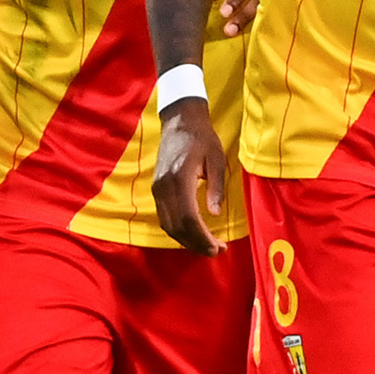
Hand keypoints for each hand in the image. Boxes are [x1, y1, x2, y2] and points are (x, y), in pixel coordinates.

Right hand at [153, 98, 227, 254]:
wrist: (180, 121)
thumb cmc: (202, 138)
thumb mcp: (217, 159)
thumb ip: (216, 187)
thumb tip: (215, 214)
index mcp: (180, 178)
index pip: (188, 217)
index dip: (202, 237)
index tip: (218, 247)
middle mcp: (164, 186)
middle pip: (176, 226)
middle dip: (196, 243)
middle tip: (216, 252)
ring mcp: (157, 189)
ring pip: (168, 225)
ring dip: (187, 240)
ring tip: (208, 247)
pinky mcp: (156, 189)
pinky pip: (164, 217)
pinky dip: (178, 231)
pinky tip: (194, 234)